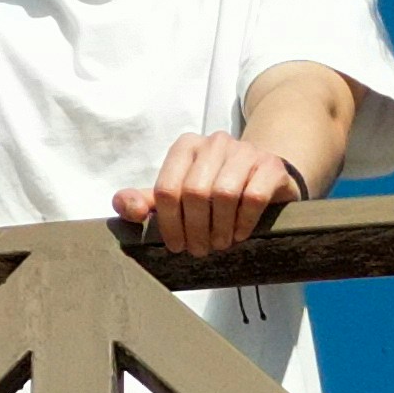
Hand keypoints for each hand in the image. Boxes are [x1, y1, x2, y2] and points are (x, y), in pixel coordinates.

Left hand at [121, 130, 314, 267]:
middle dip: (195, 229)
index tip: (176, 245)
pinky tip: (239, 234)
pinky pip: (254, 196)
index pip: (167, 188)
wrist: (264, 176)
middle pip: (195, 192)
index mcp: (185, 147)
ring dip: (220, 228)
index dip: (169, 223)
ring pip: (224, 194)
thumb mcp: (178, 194)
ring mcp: (245, 151)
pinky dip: (243, 222)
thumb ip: (147, 201)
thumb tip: (123, 206)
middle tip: (199, 249)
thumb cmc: (215, 188)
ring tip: (219, 244)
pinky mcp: (270, 166)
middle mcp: (214, 143)